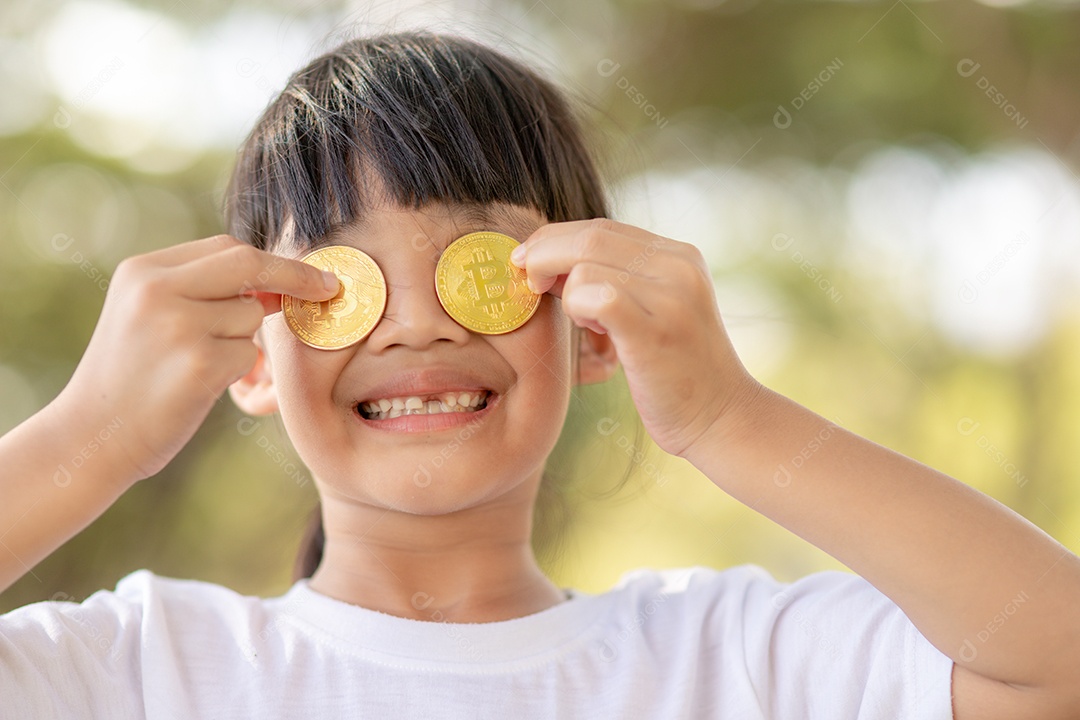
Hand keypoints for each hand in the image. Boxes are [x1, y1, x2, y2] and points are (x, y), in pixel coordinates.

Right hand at [54, 235, 338, 484]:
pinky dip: (238, 371)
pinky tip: (198, 386)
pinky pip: (248, 354)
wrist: (93, 435)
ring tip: (197, 365)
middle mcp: (157, 289)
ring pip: (251, 316)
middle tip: (328, 288)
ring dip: (243, 340)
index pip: (226, 248)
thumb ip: (204, 290)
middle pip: (248, 264)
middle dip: (296, 275)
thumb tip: (280, 282)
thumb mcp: (151, 316)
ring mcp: (178, 325)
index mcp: (143, 271)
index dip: (273, 262)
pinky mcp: (198, 363)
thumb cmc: (132, 378)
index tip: (311, 275)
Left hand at [514, 219, 760, 457]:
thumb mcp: (655, 310)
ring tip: (587, 324)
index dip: (555, 239)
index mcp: (679, 256)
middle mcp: (679, 266)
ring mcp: (671, 296)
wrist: (723, 419)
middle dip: (543, 255)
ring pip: (585, 267)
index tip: (527, 260)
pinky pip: (594, 295)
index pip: (602, 228)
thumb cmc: (676, 373)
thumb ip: (619, 280)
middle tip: (525, 282)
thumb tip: (550, 261)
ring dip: (566, 295)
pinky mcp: (655, 329)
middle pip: (588, 237)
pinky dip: (578, 308)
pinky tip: (593, 332)